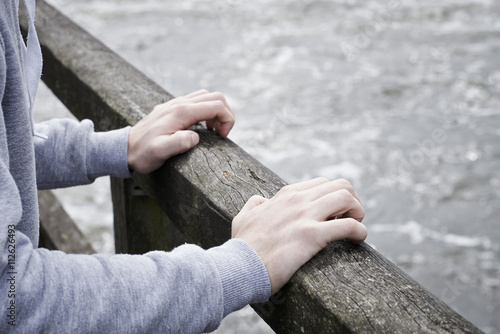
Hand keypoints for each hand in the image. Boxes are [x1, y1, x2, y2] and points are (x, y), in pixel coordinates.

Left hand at [127, 89, 234, 172]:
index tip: (222, 137)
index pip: (216, 105)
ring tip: (213, 130)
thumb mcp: (160, 152)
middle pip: (215, 96)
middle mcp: (179, 103)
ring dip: (216, 111)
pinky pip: (196, 101)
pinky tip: (201, 127)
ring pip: (206, 96)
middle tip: (221, 133)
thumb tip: (195, 137)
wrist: (124, 148)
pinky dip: (206, 111)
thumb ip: (179, 143)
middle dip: (225, 113)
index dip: (227, 120)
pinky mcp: (172, 108)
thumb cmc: (143, 153)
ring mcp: (175, 104)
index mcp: (181, 112)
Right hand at [232, 177, 366, 294]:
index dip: (334, 197)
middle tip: (351, 219)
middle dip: (352, 201)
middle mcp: (297, 200)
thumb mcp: (243, 217)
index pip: (321, 184)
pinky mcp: (311, 236)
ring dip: (358, 211)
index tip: (335, 215)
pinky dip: (360, 231)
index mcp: (286, 195)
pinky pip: (348, 226)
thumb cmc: (242, 246)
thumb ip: (254, 204)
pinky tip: (358, 240)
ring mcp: (305, 216)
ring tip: (356, 227)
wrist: (239, 266)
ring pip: (346, 197)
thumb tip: (261, 200)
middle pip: (340, 186)